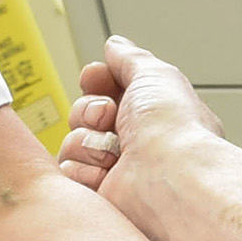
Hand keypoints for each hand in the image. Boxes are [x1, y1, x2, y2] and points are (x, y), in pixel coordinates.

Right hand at [58, 38, 226, 210]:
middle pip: (83, 113)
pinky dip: (85, 169)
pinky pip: (68, 172)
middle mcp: (133, 141)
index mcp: (149, 113)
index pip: (106, 89)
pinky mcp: (99, 195)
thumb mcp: (154, 75)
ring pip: (72, 142)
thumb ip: (130, 59)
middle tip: (110, 116)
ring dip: (88, 141)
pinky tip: (108, 174)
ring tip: (114, 152)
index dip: (96, 81)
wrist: (172, 178)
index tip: (96, 77)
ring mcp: (115, 169)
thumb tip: (115, 45)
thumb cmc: (173, 128)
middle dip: (90, 110)